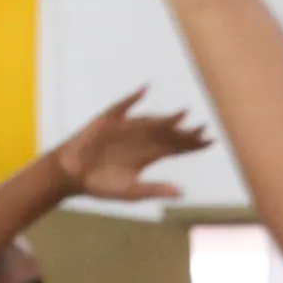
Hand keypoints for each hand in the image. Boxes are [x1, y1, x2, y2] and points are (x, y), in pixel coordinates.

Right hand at [53, 91, 210, 204]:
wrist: (71, 175)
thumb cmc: (101, 186)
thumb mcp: (131, 192)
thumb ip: (155, 189)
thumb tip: (182, 193)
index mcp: (149, 156)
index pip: (176, 148)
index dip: (193, 144)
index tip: (210, 141)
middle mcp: (141, 139)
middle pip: (169, 132)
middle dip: (186, 131)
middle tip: (203, 129)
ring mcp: (126, 128)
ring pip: (151, 120)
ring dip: (165, 118)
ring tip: (182, 115)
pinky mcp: (109, 120)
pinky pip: (123, 105)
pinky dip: (132, 98)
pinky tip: (144, 90)